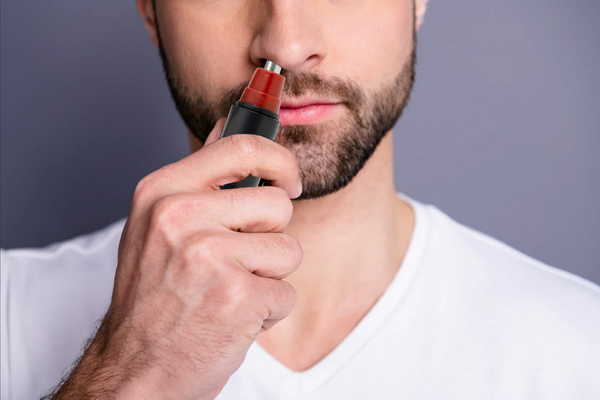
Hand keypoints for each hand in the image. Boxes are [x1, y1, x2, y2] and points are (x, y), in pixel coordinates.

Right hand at [48, 119, 302, 399]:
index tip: (288, 181)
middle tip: (235, 262)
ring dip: (269, 276)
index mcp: (161, 192)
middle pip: (277, 203)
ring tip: (228, 291)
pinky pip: (286, 292)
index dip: (279, 160)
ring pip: (288, 249)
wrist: (135, 370)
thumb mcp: (157, 226)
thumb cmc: (152, 300)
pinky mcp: (237, 297)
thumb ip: (199, 177)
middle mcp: (181, 217)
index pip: (241, 147)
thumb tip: (229, 123)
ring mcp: (209, 256)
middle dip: (269, 237)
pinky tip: (232, 319)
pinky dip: (268, 310)